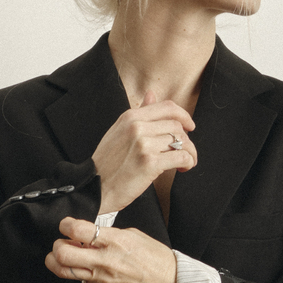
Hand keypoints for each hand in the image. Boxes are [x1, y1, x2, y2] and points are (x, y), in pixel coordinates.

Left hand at [45, 218, 177, 282]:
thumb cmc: (157, 260)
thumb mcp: (134, 236)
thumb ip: (109, 234)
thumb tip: (91, 234)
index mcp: (115, 241)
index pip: (78, 230)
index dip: (66, 225)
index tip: (67, 225)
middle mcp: (105, 261)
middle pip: (63, 254)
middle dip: (57, 245)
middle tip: (63, 241)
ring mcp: (101, 278)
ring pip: (64, 271)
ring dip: (57, 261)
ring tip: (63, 255)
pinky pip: (79, 280)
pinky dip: (74, 271)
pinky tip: (82, 265)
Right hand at [91, 94, 196, 213]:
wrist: (93, 187)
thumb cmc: (106, 163)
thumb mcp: (118, 131)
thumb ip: (138, 113)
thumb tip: (152, 94)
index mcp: (131, 117)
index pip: (167, 107)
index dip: (184, 116)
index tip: (189, 126)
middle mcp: (137, 127)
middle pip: (177, 126)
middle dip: (186, 140)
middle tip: (185, 151)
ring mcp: (143, 144)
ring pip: (181, 142)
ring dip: (189, 153)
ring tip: (185, 163)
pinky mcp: (150, 163)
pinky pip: (181, 157)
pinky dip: (188, 162)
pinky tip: (183, 168)